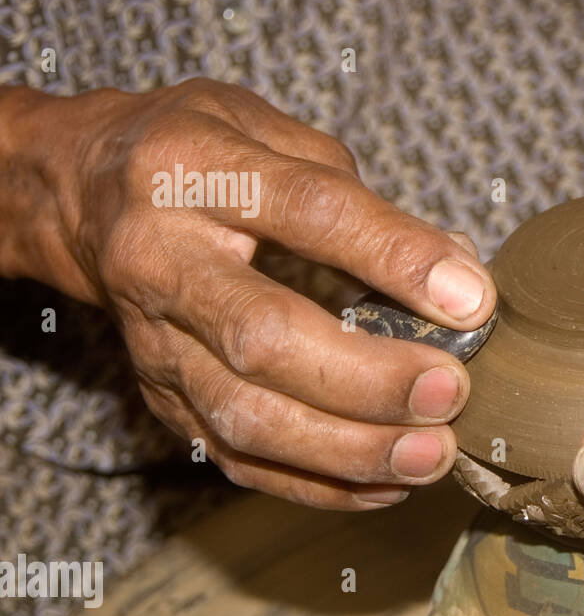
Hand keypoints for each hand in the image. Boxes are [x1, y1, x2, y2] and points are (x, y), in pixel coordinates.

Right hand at [14, 79, 494, 507]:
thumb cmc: (200, 154)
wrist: (79, 190)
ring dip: (349, 448)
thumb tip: (458, 277)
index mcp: (196, 170)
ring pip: (245, 416)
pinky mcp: (159, 398)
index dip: (395, 258)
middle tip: (452, 392)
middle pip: (265, 337)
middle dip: (369, 378)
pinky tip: (385, 484)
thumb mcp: (272, 131)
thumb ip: (363, 200)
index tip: (472, 300)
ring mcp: (154, 341)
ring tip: (430, 455)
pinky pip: (236, 458)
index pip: (309, 212)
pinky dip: (316, 484)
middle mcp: (163, 260)